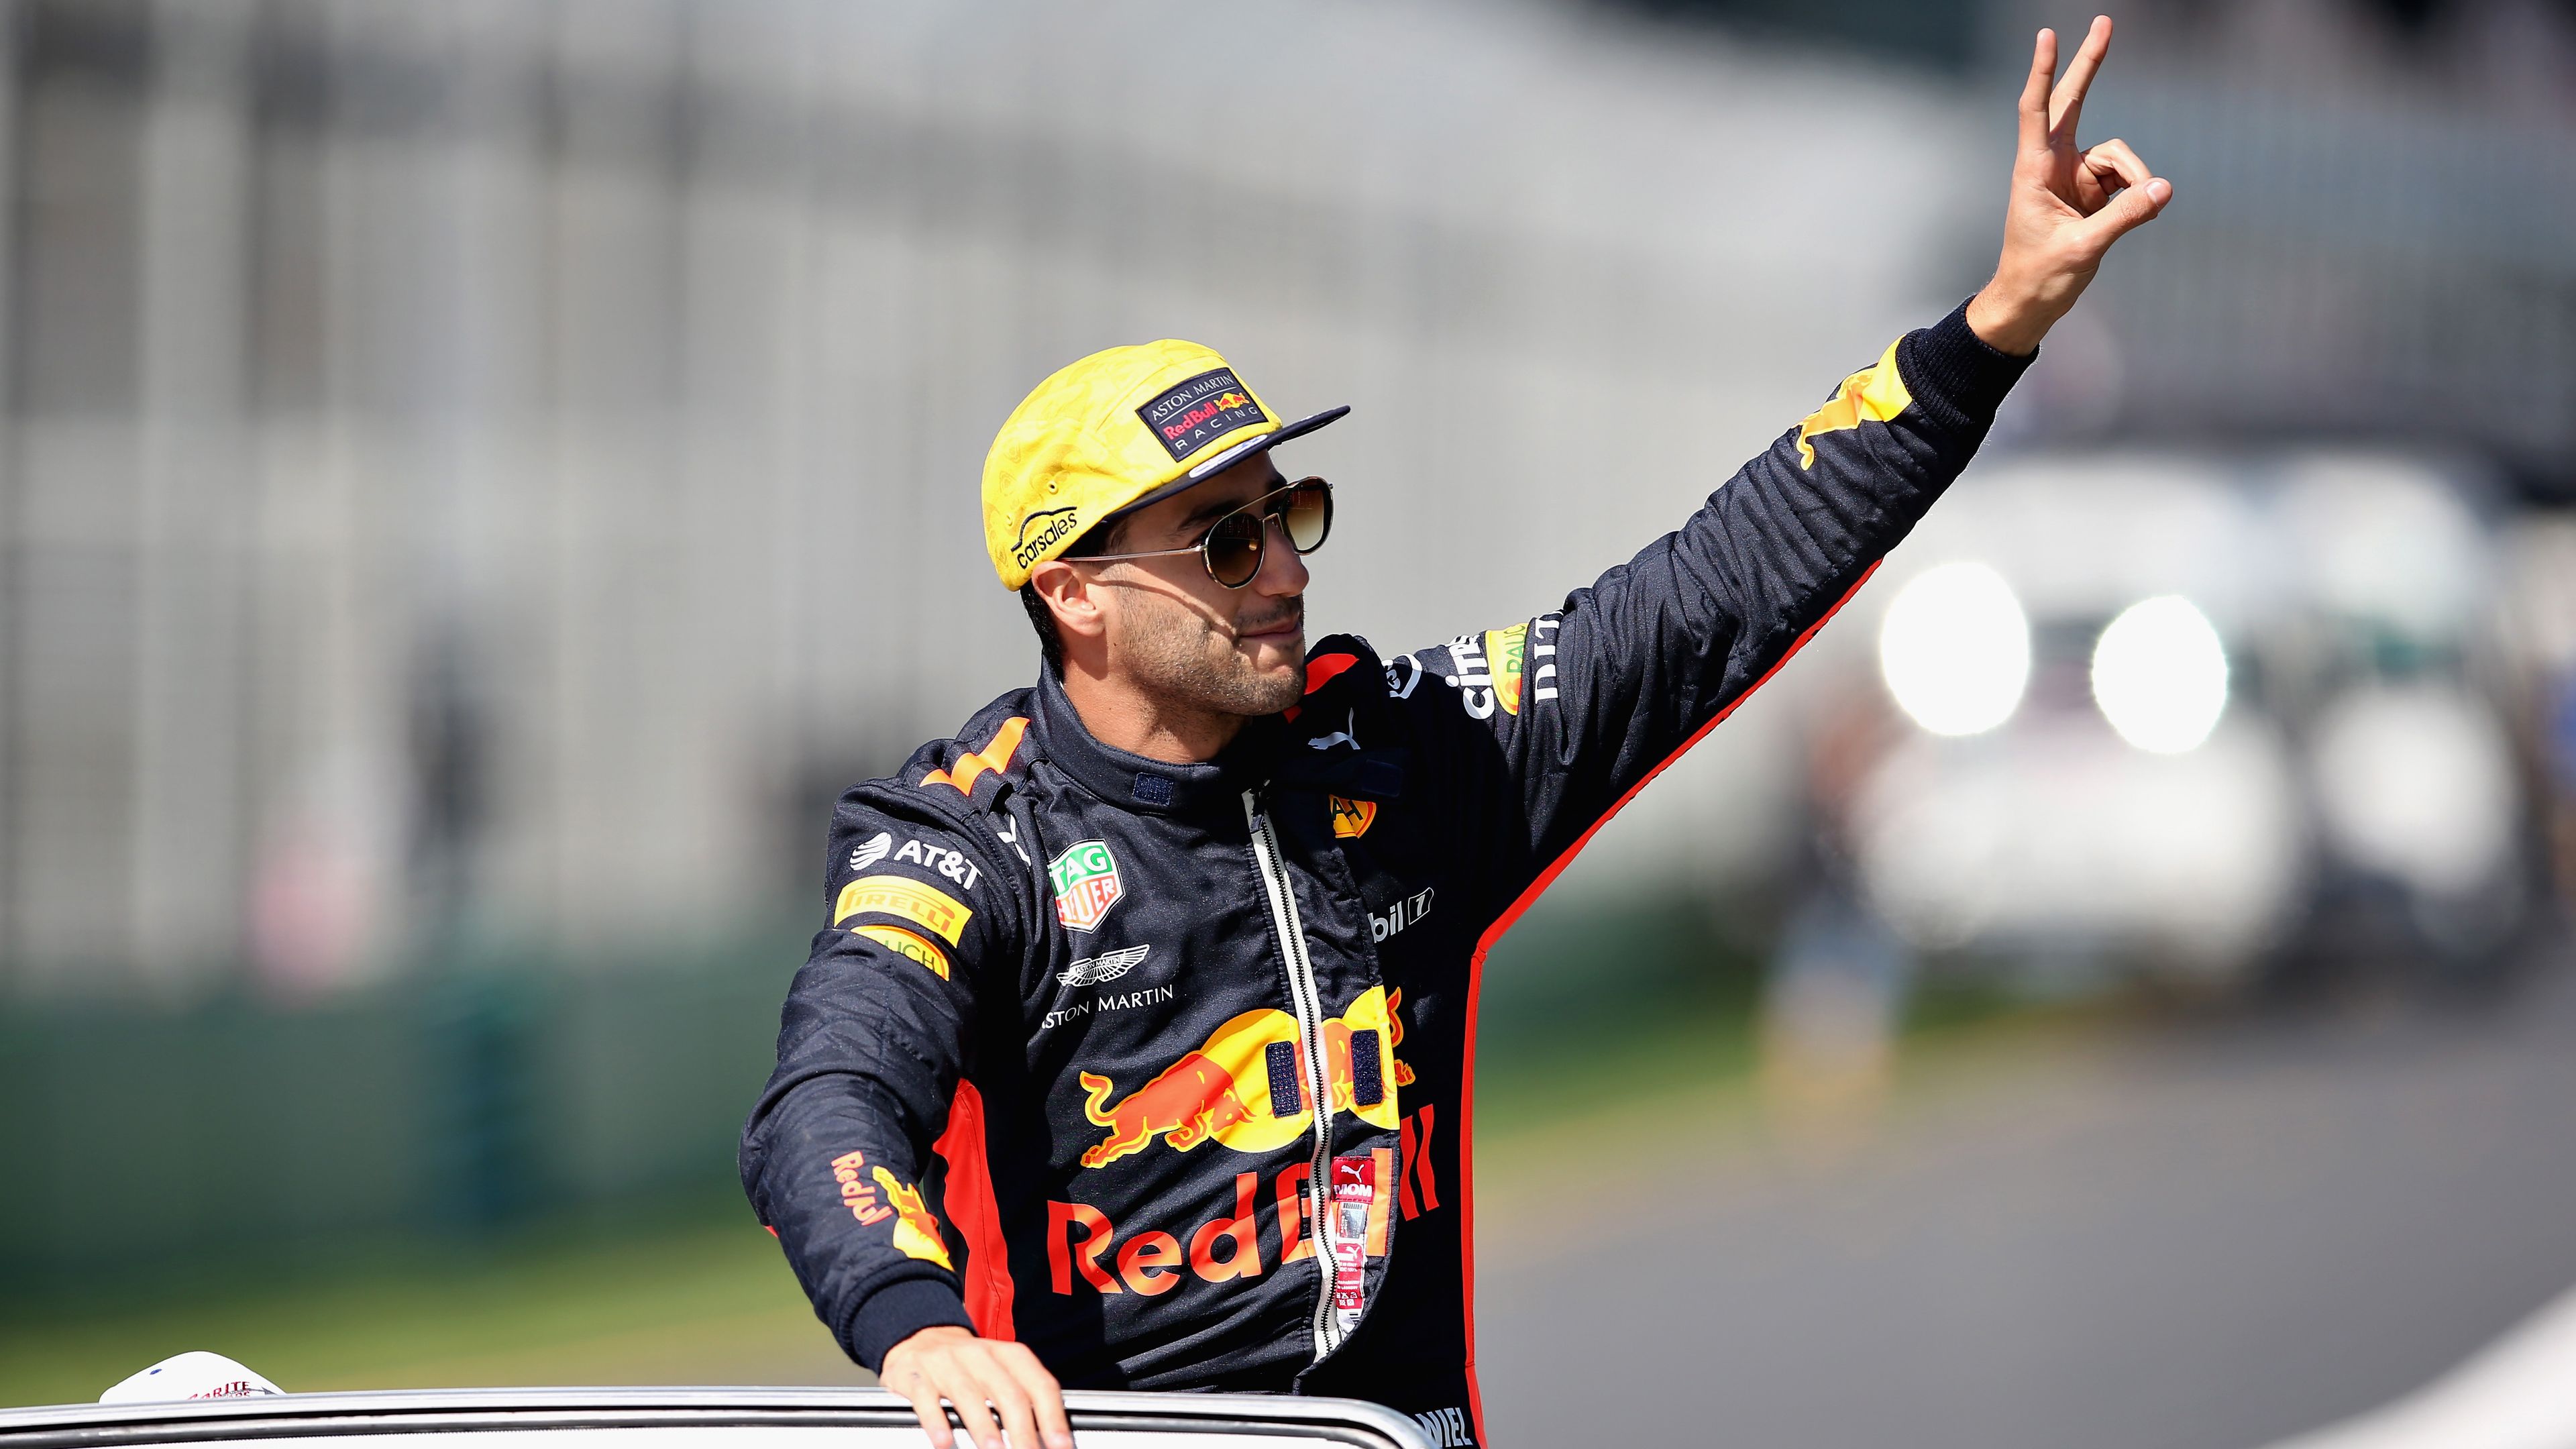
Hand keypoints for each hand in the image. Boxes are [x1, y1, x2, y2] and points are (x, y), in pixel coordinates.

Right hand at [879, 1325, 1071, 1448]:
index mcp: (1008, 1355)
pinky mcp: (916, 1374)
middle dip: (1022, 1430)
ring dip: (984, 1426)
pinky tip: (944, 1442)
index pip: (1038, 1383)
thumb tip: (1048, 1437)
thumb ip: (1023, 1397)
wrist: (920, 1338)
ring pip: (968, 1395)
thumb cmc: (969, 1365)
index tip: (1060, 1443)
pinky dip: (936, 1421)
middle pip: (1007, 1392)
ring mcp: (946, 1363)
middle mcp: (980, 1355)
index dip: (1052, 1415)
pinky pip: (926, 1397)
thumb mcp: (1000, 1371)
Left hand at [1964, 16, 2171, 356]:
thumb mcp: (2083, 249)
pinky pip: (2127, 179)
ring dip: (2136, 179)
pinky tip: (2141, 213)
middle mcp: (2053, 164)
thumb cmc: (2040, 277)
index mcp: (2034, 170)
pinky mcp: (2092, 192)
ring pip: (2119, 156)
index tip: (2048, 35)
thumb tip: (2164, 189)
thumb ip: (2124, 217)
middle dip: (2091, 64)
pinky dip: (2138, 195)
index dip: (2045, 71)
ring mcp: (2074, 176)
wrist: (2030, 305)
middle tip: (2104, 22)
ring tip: (2141, 211)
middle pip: (2074, 103)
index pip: (2037, 109)